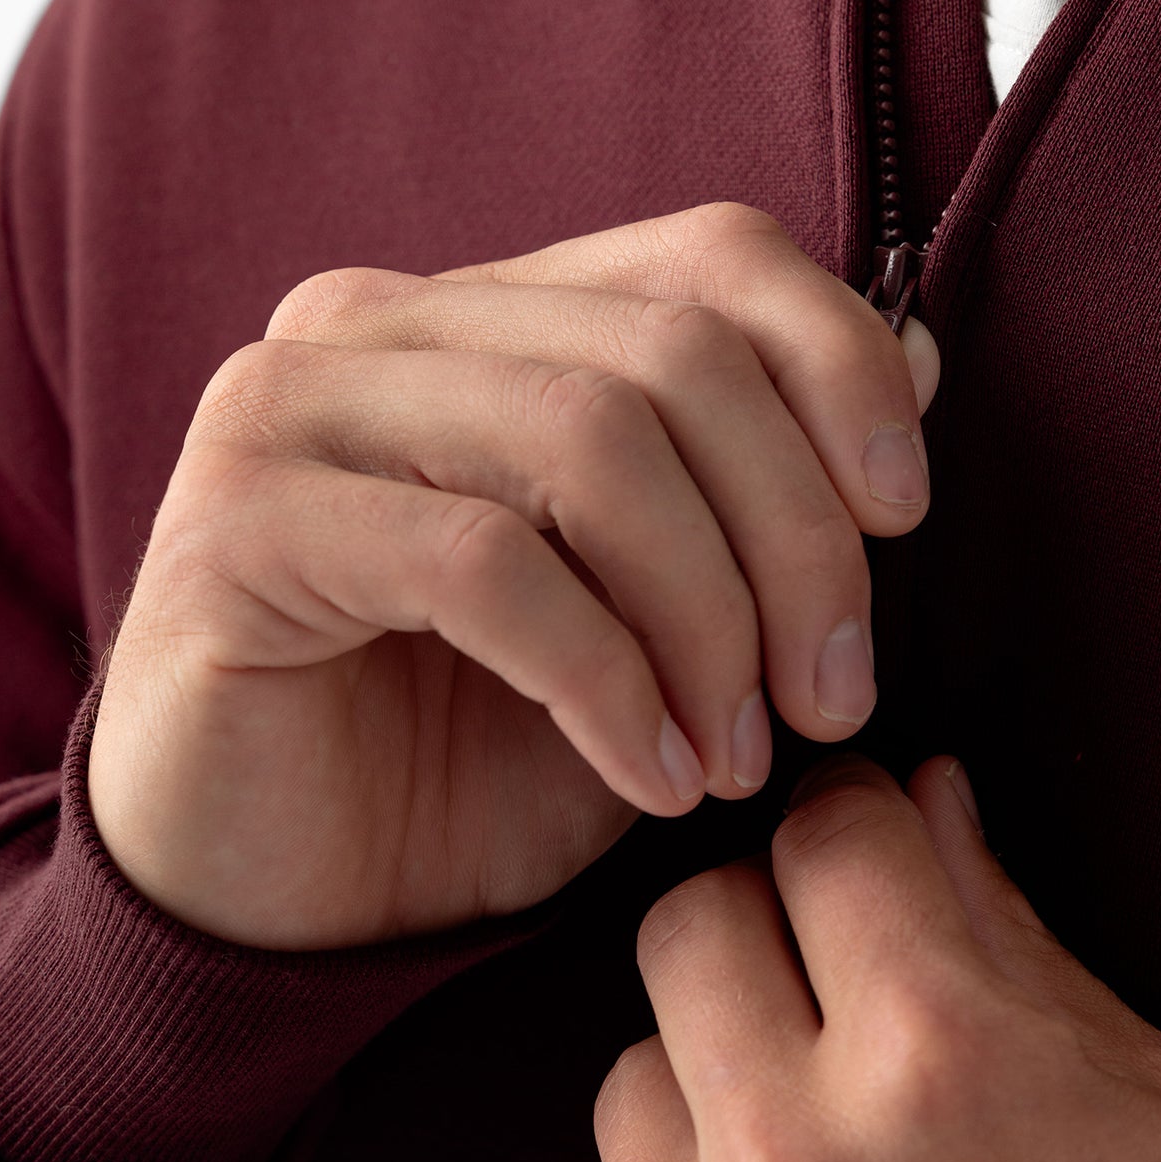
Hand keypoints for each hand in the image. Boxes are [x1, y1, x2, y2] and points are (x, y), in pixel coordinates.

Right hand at [87, 204, 939, 948]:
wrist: (284, 906)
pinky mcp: (237, 524)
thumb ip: (765, 484)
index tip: (905, 519)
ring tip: (738, 754)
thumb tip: (923, 354)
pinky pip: (483, 563)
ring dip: (707, 617)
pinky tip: (650, 776)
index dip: (841, 367)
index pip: (708, 255)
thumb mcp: (661, 621)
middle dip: (795, 536)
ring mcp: (291, 408)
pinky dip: (607, 680)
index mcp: (485, 311)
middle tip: (833, 694)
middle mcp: (378, 320)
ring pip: (584, 439)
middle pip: (668, 354)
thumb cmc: (477, 757)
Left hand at [595, 756, 1160, 1161]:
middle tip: (826, 962)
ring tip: (809, 1120)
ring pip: (630, 1077)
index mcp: (939, 1057)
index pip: (819, 836)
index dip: (855, 818)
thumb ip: (1001, 922)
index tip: (865, 836)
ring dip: (709, 1072)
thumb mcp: (1146, 1081)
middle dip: (762, 917)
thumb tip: (920, 800)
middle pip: (684, 925)